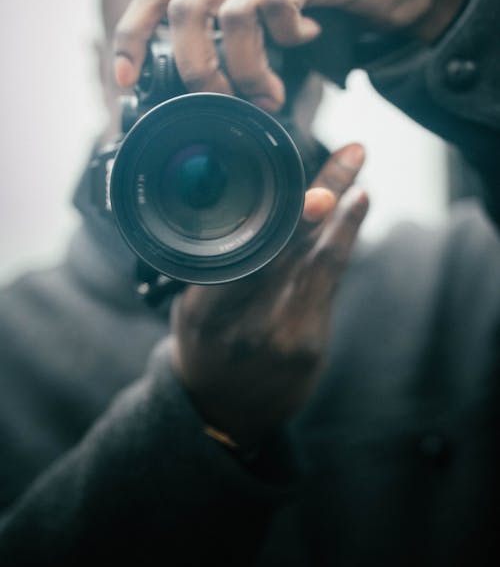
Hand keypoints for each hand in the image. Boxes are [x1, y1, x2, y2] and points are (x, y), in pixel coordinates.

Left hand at [114, 0, 465, 110]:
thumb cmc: (329, 8)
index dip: (132, 37)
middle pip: (182, 9)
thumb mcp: (269, 31)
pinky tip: (308, 40)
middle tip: (221, 104)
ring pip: (229, 16)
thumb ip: (235, 51)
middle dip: (195, 71)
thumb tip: (205, 103)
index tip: (126, 81)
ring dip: (245, 71)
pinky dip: (287, 39)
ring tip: (270, 94)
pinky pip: (276, 7)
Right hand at [168, 143, 367, 447]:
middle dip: (325, 197)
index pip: (247, 257)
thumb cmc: (203, 345)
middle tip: (353, 156)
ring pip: (320, 262)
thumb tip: (247, 206)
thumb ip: (213, 265)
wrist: (222, 410)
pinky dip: (342, 242)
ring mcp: (284, 335)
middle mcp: (248, 322)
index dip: (286, 225)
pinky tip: (354, 211)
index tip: (316, 193)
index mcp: (206, 310)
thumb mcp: (189, 306)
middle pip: (292, 247)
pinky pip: (329, 282)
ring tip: (361, 175)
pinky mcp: (311, 345)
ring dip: (345, 215)